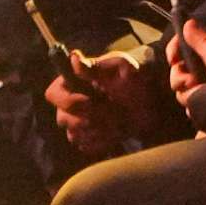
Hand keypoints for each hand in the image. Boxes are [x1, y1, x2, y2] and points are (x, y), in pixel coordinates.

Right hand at [47, 53, 165, 158]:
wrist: (152, 102)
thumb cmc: (136, 79)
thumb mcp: (122, 68)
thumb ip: (97, 66)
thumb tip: (74, 58)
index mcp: (73, 83)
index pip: (53, 94)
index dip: (68, 101)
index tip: (91, 101)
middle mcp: (70, 103)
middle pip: (63, 119)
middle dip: (90, 118)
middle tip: (113, 112)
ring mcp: (78, 123)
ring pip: (74, 135)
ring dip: (99, 131)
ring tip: (118, 120)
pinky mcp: (89, 138)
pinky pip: (86, 146)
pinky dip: (103, 141)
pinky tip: (116, 131)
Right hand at [168, 16, 205, 95]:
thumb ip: (201, 40)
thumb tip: (189, 23)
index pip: (183, 45)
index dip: (175, 49)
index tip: (173, 58)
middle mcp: (204, 68)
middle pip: (177, 68)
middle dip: (180, 76)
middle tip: (191, 81)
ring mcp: (201, 87)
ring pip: (179, 87)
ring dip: (186, 92)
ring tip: (199, 93)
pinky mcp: (201, 102)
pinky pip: (187, 102)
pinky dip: (191, 103)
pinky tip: (199, 104)